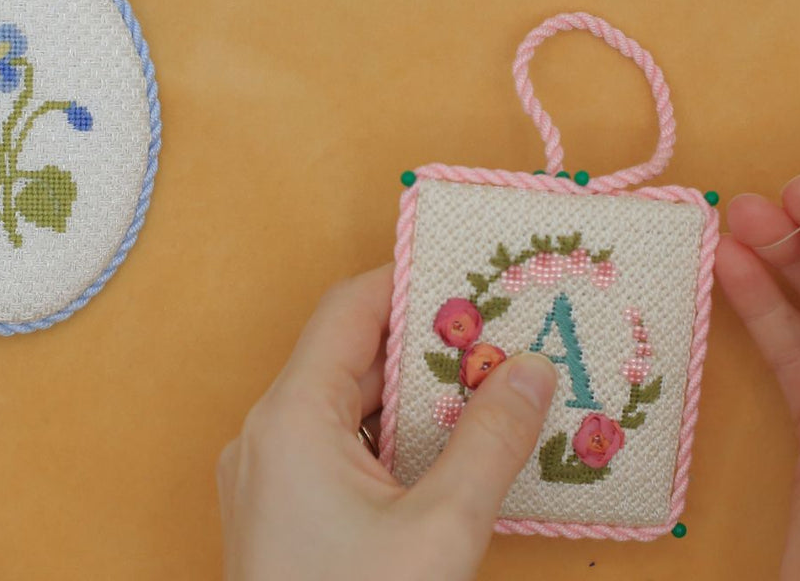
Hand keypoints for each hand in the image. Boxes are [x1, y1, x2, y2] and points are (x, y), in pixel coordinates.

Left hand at [216, 265, 558, 580]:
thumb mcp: (441, 528)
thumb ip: (492, 440)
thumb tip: (532, 369)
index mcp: (292, 418)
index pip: (350, 309)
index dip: (414, 280)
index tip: (479, 272)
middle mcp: (266, 436)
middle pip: (350, 357)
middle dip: (431, 344)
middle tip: (507, 334)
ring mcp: (267, 478)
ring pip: (347, 408)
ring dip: (417, 398)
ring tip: (493, 391)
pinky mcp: (278, 516)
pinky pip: (337, 451)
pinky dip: (393, 442)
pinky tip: (451, 456)